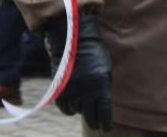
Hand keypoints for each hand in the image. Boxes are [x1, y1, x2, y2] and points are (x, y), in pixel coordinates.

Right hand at [46, 14, 112, 130]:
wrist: (72, 39)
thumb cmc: (93, 52)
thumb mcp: (105, 69)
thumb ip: (104, 87)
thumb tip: (102, 104)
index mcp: (101, 86)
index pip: (104, 113)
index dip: (106, 123)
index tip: (106, 128)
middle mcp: (86, 91)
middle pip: (91, 117)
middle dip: (95, 122)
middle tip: (96, 123)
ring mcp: (71, 91)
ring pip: (77, 111)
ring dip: (81, 109)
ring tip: (84, 104)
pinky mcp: (59, 89)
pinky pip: (64, 108)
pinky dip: (68, 109)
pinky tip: (73, 105)